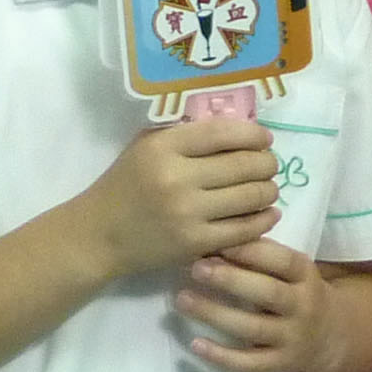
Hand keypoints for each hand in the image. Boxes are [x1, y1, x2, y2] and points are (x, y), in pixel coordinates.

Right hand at [84, 119, 282, 279]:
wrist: (101, 234)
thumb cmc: (125, 183)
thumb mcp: (146, 146)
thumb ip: (184, 135)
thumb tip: (235, 128)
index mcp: (163, 147)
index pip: (223, 133)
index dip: (253, 134)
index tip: (265, 138)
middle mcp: (177, 178)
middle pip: (245, 165)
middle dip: (268, 163)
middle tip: (270, 164)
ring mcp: (188, 213)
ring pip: (251, 197)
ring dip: (269, 189)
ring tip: (267, 187)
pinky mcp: (197, 243)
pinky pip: (246, 229)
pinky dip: (264, 219)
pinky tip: (267, 213)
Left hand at [175, 238, 341, 371]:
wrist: (329, 337)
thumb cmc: (294, 290)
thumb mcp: (288, 269)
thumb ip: (259, 254)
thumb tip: (214, 239)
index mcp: (304, 274)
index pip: (281, 261)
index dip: (249, 251)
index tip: (215, 242)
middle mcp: (303, 306)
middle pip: (267, 293)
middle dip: (230, 280)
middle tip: (195, 268)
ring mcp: (293, 338)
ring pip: (253, 328)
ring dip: (216, 314)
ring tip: (182, 299)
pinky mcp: (281, 365)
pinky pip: (250, 363)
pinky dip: (222, 356)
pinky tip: (195, 345)